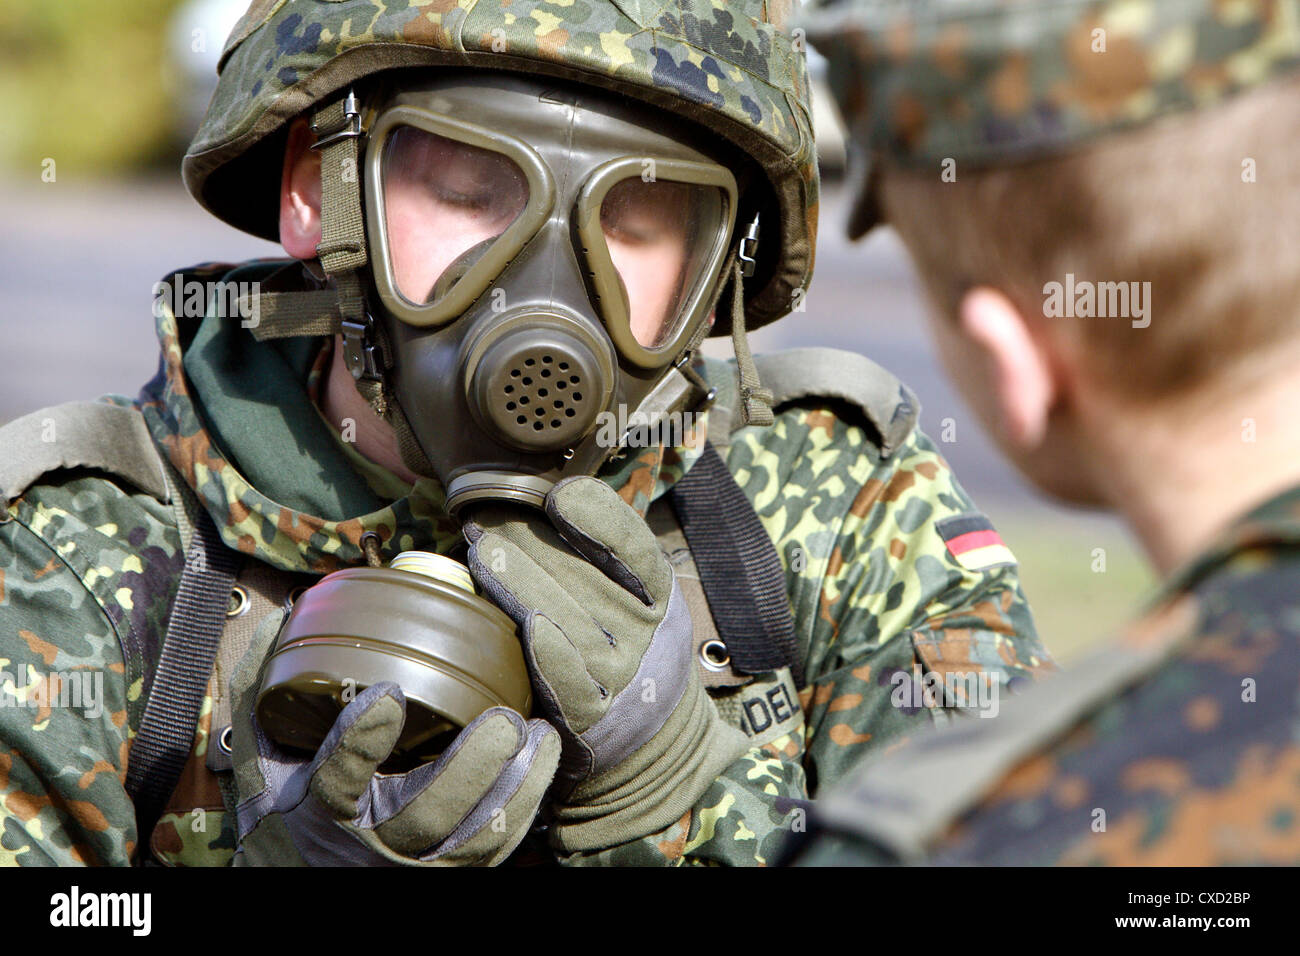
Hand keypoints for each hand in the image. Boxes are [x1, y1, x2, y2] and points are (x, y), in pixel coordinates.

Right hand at [228, 622, 559, 865]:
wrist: (323, 863)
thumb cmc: (301, 793)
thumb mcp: (272, 747)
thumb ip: (269, 688)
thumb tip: (283, 622)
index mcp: (325, 807)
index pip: (337, 780)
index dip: (360, 740)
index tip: (387, 693)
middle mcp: (373, 841)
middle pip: (424, 815)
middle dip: (470, 767)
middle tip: (502, 720)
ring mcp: (418, 859)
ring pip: (473, 838)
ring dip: (515, 786)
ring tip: (537, 735)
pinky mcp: (455, 865)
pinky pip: (497, 845)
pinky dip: (526, 802)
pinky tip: (541, 756)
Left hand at [465, 476, 747, 851]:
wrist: (659, 741)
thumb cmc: (633, 652)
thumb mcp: (642, 603)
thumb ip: (603, 561)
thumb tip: (539, 500)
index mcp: (661, 598)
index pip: (636, 551)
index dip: (599, 519)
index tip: (560, 494)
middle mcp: (647, 635)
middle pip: (587, 580)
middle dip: (531, 542)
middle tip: (485, 518)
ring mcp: (620, 677)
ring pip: (571, 622)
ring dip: (523, 583)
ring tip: (483, 552)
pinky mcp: (592, 717)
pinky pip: (569, 681)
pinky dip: (550, 653)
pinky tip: (526, 626)